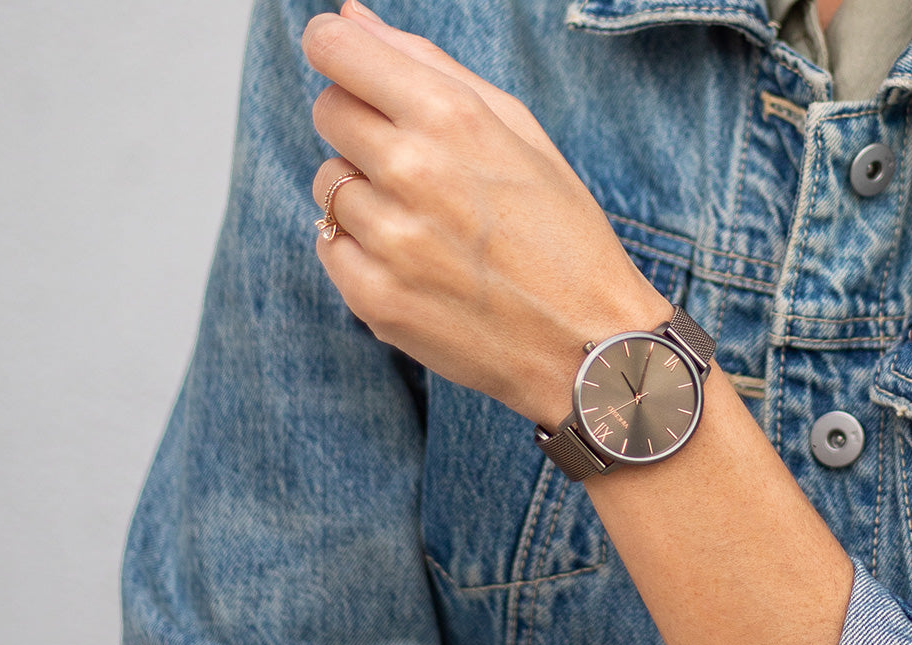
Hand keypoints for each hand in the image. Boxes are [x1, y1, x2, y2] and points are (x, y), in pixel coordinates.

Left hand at [301, 1, 673, 426]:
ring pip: (327, 181)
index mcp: (451, 117)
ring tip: (428, 220)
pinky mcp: (371, 296)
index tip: (344, 60)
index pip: (337, 50)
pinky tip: (418, 261)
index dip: (334, 48)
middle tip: (415, 157)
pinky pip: (328, 243)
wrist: (584, 344)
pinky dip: (361, 247)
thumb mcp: (514, 128)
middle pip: (327, 111)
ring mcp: (387, 239)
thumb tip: (348, 18)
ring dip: (363, 191)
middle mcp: (412, 171)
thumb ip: (426, 65)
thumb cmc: (558, 228)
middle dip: (359, 122)